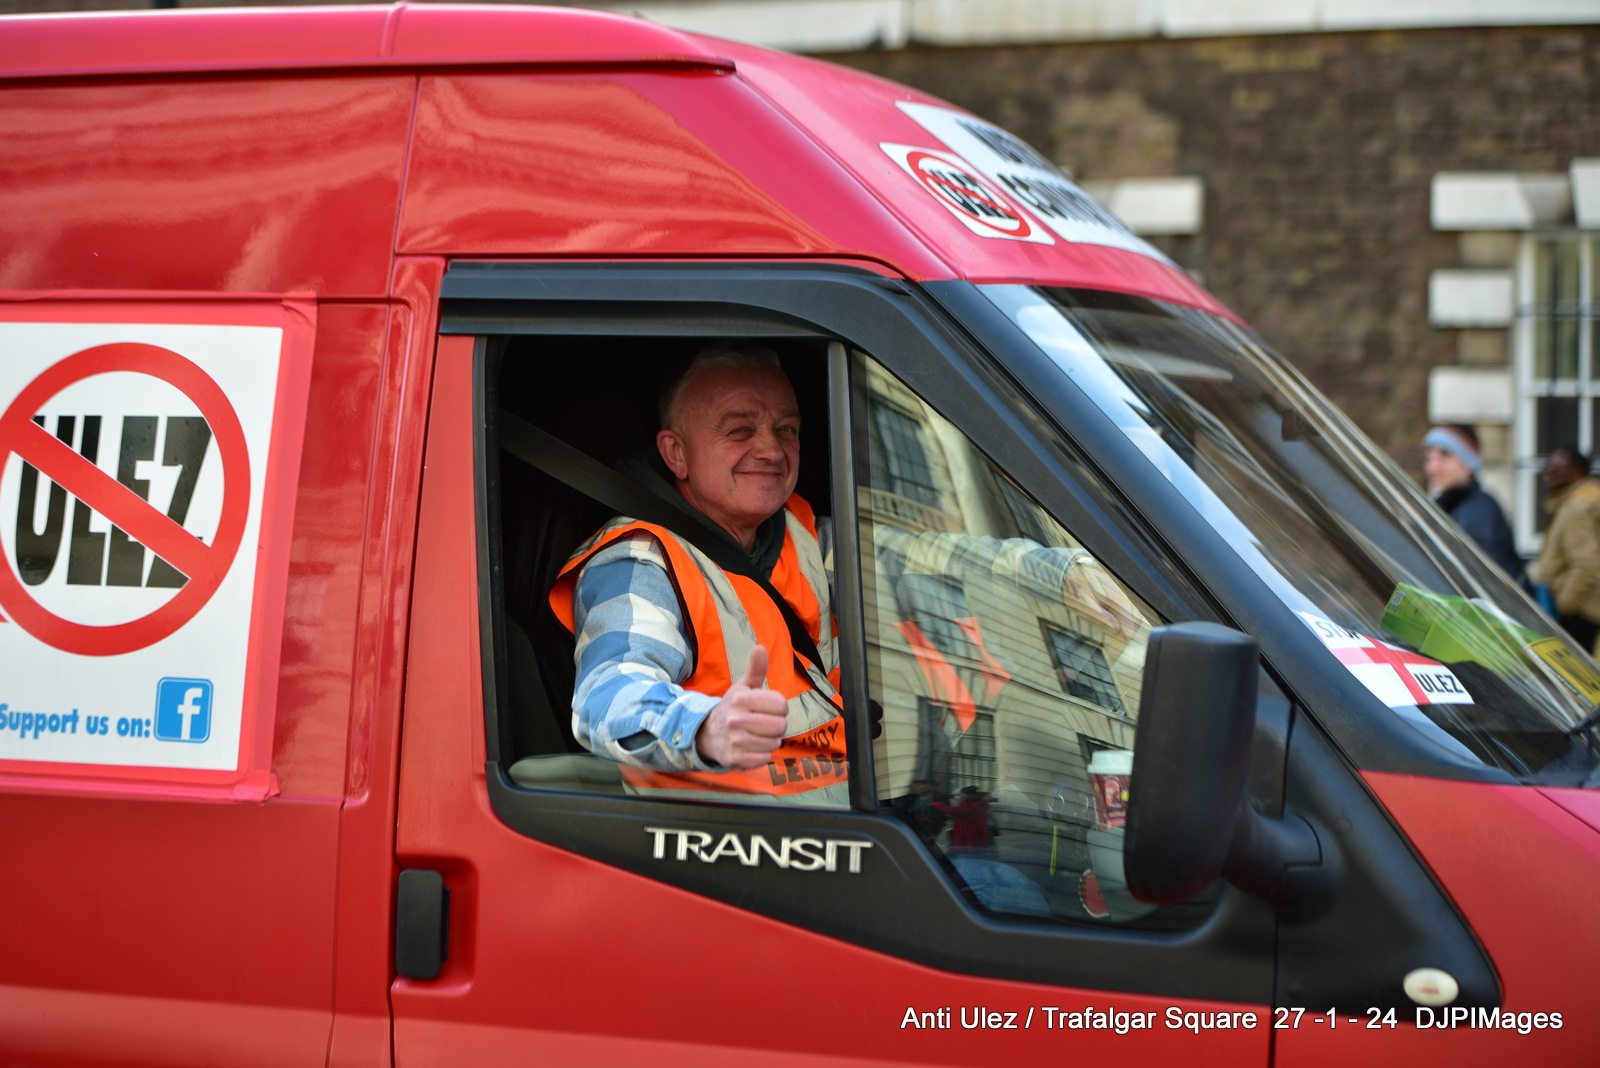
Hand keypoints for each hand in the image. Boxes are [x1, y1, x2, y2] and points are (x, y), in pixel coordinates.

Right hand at [696, 646, 789, 769]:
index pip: (781, 705)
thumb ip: (756, 669)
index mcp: (741, 699)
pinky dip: (761, 755)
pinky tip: (750, 747)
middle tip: (763, 724)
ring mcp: (735, 741)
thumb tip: (761, 647)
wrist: (708, 733)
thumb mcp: (744, 687)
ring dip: (769, 741)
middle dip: (776, 726)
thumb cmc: (734, 708)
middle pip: (780, 726)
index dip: (779, 707)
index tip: (769, 708)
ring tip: (756, 735)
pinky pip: (765, 759)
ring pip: (774, 743)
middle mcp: (736, 719)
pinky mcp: (735, 759)